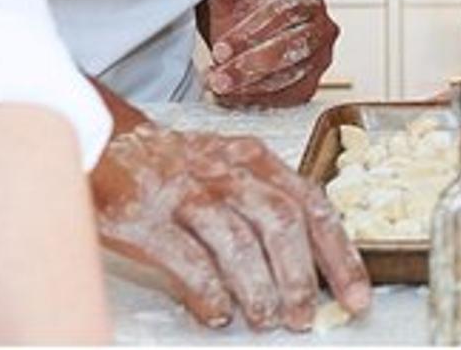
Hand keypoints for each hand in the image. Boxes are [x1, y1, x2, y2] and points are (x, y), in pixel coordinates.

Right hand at [91, 125, 371, 331]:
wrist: (105, 142)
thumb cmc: (175, 165)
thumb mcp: (231, 166)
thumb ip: (268, 203)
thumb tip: (310, 267)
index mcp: (254, 159)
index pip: (310, 204)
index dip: (339, 254)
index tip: (356, 296)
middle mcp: (225, 171)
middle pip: (279, 221)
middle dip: (298, 276)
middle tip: (303, 317)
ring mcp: (184, 192)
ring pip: (237, 240)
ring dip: (258, 287)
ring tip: (265, 318)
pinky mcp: (145, 218)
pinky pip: (186, 258)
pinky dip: (208, 291)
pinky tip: (217, 313)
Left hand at [204, 0, 338, 107]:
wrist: (252, 45)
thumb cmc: (244, 21)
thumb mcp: (232, 0)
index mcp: (309, 2)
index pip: (285, 13)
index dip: (252, 32)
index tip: (221, 47)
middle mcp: (323, 30)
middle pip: (290, 46)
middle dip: (250, 63)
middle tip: (219, 74)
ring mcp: (321, 60)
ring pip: (289, 74)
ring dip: (251, 84)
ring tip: (220, 85)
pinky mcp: (310, 87)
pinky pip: (286, 95)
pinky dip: (257, 98)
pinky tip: (232, 96)